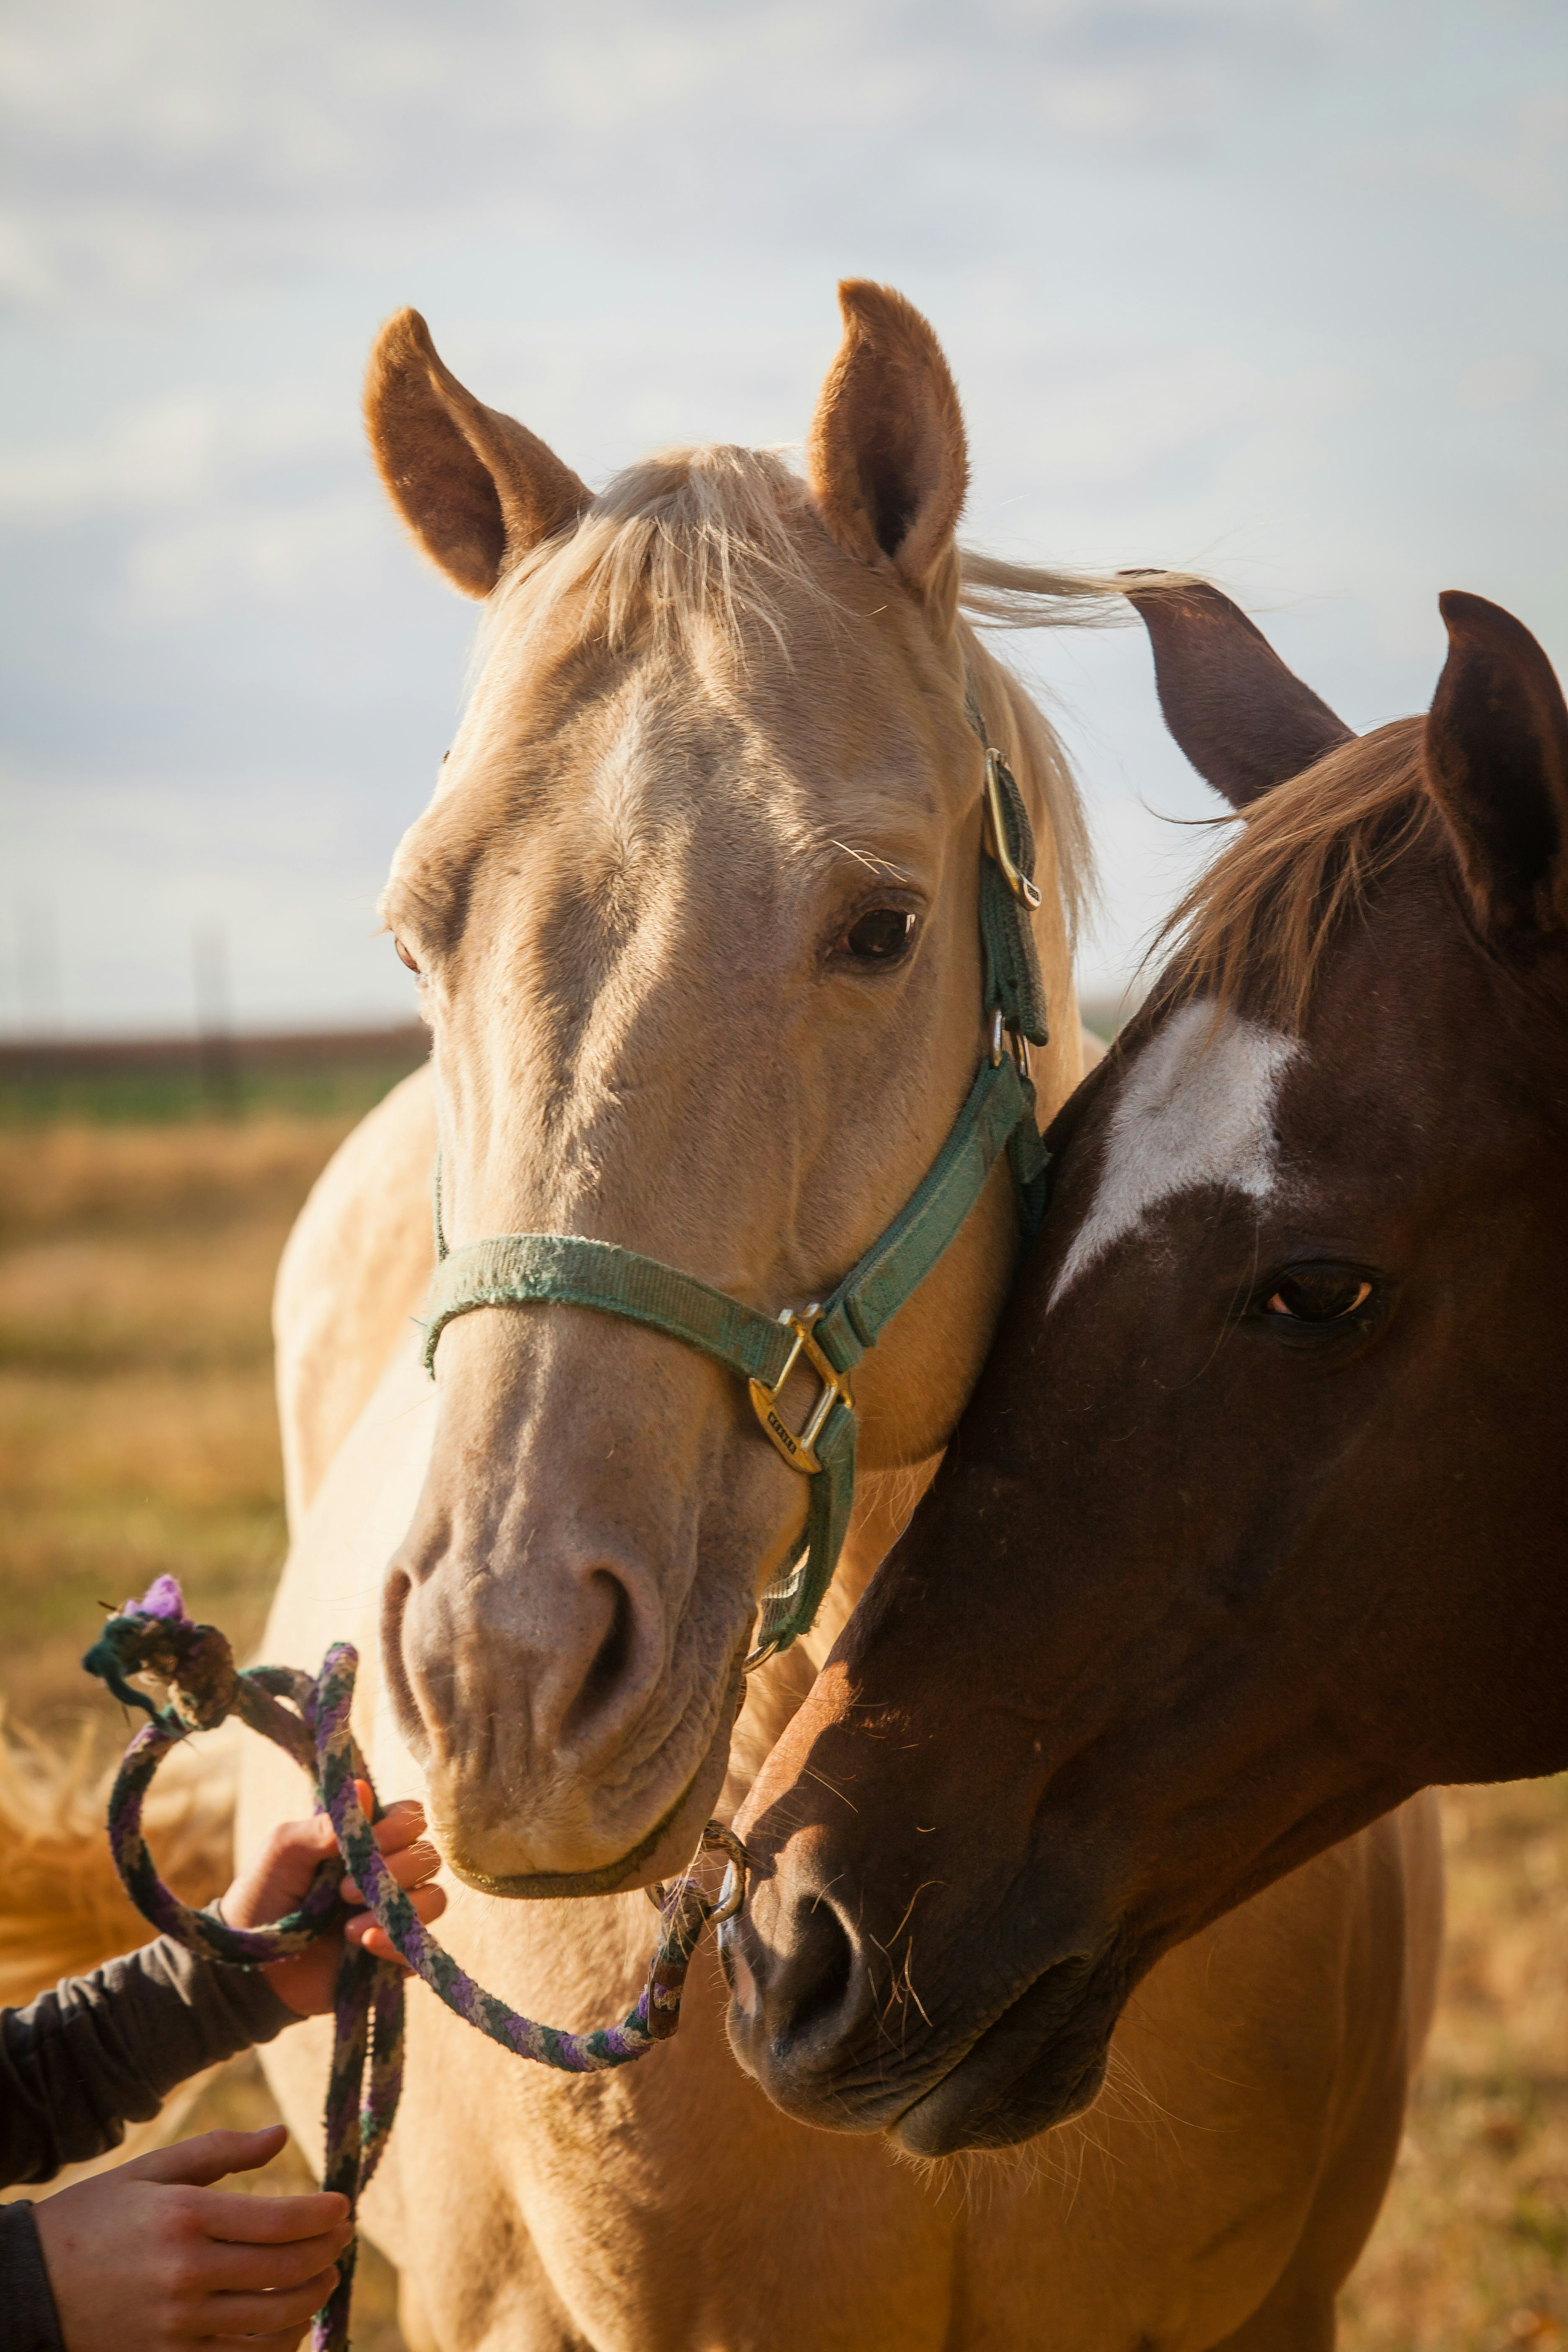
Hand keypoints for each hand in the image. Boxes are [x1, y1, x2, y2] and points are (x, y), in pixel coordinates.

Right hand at [34, 2125, 349, 2351]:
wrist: (32, 2285)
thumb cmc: (96, 2217)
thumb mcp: (151, 2169)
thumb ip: (219, 2150)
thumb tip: (280, 2135)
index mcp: (184, 2217)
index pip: (280, 2220)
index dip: (323, 2214)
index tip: (344, 2205)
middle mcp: (185, 2273)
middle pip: (285, 2270)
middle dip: (327, 2252)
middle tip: (343, 2237)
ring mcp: (178, 2325)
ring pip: (272, 2320)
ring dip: (312, 2298)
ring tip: (325, 2275)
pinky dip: (278, 2344)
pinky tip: (291, 2322)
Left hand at [223, 1784, 446, 2016]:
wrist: (253, 1963)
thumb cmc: (265, 1894)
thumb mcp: (284, 1852)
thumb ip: (323, 1826)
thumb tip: (361, 1787)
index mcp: (366, 1841)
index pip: (411, 1820)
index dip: (402, 1827)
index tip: (374, 1840)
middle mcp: (387, 1873)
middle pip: (428, 1858)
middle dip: (396, 1871)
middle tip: (345, 1891)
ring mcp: (393, 1914)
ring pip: (434, 1900)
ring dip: (399, 1909)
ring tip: (350, 1929)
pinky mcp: (394, 1954)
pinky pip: (420, 1945)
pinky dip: (397, 1943)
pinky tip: (365, 1945)